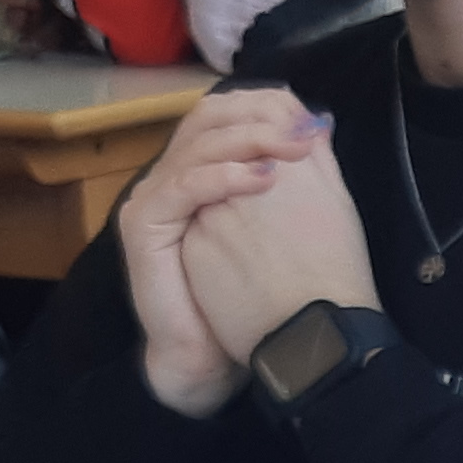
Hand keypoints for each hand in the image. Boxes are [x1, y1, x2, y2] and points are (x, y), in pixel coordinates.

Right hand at [171, 96, 382, 392]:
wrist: (209, 353)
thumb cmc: (246, 296)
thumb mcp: (276, 223)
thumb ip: (288, 173)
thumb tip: (319, 126)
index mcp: (199, 169)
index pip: (224, 115)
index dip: (266, 108)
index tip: (313, 121)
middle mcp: (172, 175)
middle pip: (208, 121)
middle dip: (261, 120)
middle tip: (307, 132)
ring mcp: (153, 197)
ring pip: (197, 147)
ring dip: (250, 142)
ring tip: (293, 150)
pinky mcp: (143, 224)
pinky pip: (183, 185)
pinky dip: (224, 176)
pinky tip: (264, 179)